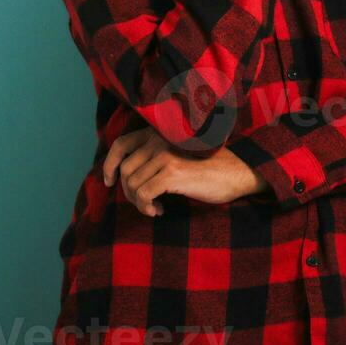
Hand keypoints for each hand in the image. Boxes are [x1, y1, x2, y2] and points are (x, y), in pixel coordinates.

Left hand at [102, 127, 267, 215]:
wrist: (236, 173)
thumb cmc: (208, 168)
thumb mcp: (178, 156)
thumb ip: (155, 156)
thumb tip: (124, 177)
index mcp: (158, 133)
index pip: (120, 144)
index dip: (109, 164)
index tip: (109, 181)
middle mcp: (159, 140)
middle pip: (125, 170)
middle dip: (129, 192)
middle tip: (145, 203)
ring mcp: (165, 155)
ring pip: (132, 184)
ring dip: (139, 202)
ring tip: (154, 208)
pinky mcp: (172, 173)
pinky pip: (144, 195)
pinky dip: (146, 207)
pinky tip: (159, 211)